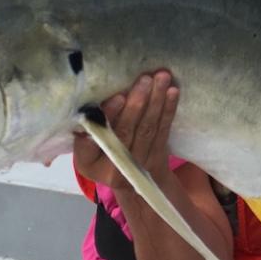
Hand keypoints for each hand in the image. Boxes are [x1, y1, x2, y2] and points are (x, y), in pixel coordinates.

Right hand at [73, 70, 178, 191]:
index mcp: (88, 162)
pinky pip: (163, 131)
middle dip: (137, 103)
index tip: (119, 97)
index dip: (107, 118)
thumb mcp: (88, 146)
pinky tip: (172, 92)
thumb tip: (102, 92)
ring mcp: (137, 166)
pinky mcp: (156, 160)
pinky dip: (168, 110)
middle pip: (125, 132)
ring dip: (155, 101)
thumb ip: (91, 125)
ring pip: (147, 129)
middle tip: (145, 80)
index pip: (93, 139)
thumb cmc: (102, 151)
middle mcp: (111, 169)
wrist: (131, 181)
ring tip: (161, 78)